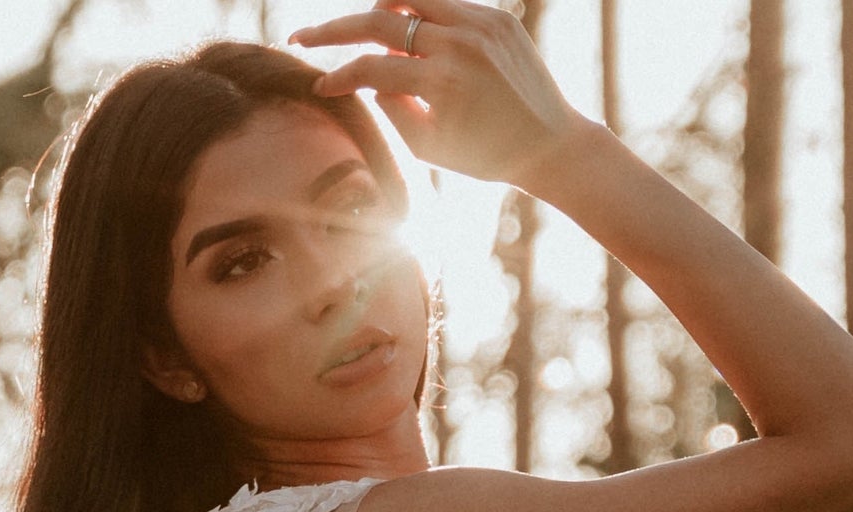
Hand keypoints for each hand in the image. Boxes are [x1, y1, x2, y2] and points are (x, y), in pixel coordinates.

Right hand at [287, 0, 595, 193]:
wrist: (551, 143)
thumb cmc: (484, 154)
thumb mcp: (427, 145)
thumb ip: (390, 107)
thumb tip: (368, 74)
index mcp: (443, 83)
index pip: (369, 68)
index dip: (338, 78)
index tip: (320, 89)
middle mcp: (461, 45)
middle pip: (379, 20)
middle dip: (332, 30)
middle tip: (301, 37)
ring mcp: (482, 24)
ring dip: (377, 8)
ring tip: (360, 27)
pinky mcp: (497, 18)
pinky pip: (444, 3)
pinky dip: (417, 14)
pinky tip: (404, 31)